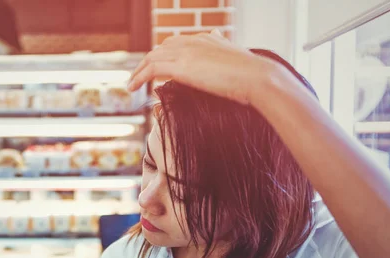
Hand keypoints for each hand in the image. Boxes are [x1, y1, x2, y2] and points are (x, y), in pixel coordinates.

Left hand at [127, 30, 271, 104]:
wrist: (257, 77)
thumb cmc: (253, 75)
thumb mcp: (237, 60)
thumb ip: (225, 52)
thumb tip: (219, 41)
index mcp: (206, 39)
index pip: (176, 44)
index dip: (164, 56)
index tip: (155, 69)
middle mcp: (193, 41)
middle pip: (161, 49)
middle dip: (147, 62)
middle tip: (138, 76)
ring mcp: (186, 52)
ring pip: (152, 58)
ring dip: (138, 71)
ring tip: (131, 84)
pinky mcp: (181, 66)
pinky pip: (152, 69)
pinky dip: (140, 77)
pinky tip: (133, 87)